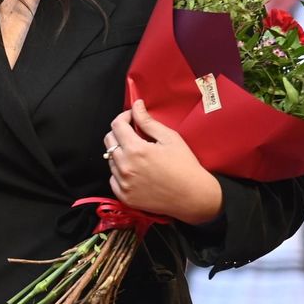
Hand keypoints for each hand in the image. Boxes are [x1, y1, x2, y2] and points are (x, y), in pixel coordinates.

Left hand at [103, 99, 222, 223]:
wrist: (194, 197)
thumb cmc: (185, 166)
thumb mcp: (170, 139)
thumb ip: (148, 122)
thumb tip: (136, 106)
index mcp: (136, 150)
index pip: (117, 125)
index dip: (123, 117)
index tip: (132, 117)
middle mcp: (125, 166)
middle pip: (109, 141)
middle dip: (119, 133)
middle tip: (134, 134)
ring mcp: (123, 183)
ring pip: (110, 159)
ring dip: (120, 153)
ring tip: (139, 155)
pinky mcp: (124, 196)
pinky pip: (113, 178)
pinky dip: (120, 172)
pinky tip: (136, 171)